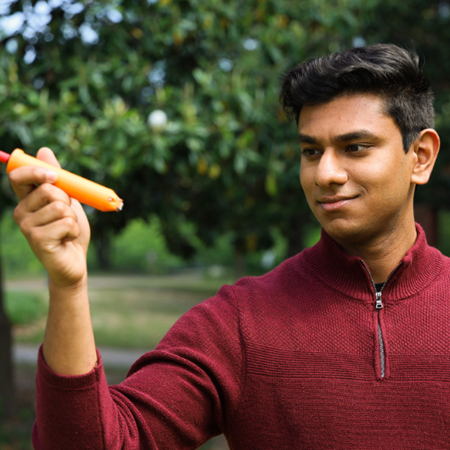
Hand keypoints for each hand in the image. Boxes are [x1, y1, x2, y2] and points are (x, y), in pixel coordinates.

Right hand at [9, 147, 90, 287]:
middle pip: (48, 190)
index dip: (36, 171)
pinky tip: (67, 239)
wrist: (75, 261)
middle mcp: (21, 212)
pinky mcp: (38, 241)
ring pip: (60, 207)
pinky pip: (66, 223)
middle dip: (67, 201)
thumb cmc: (70, 230)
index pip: (19, 176)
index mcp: (27, 200)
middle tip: (67, 216)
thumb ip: (57, 178)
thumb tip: (44, 150)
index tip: (54, 176)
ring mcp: (27, 228)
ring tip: (67, 230)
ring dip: (72, 218)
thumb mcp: (67, 200)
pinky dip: (74, 230)